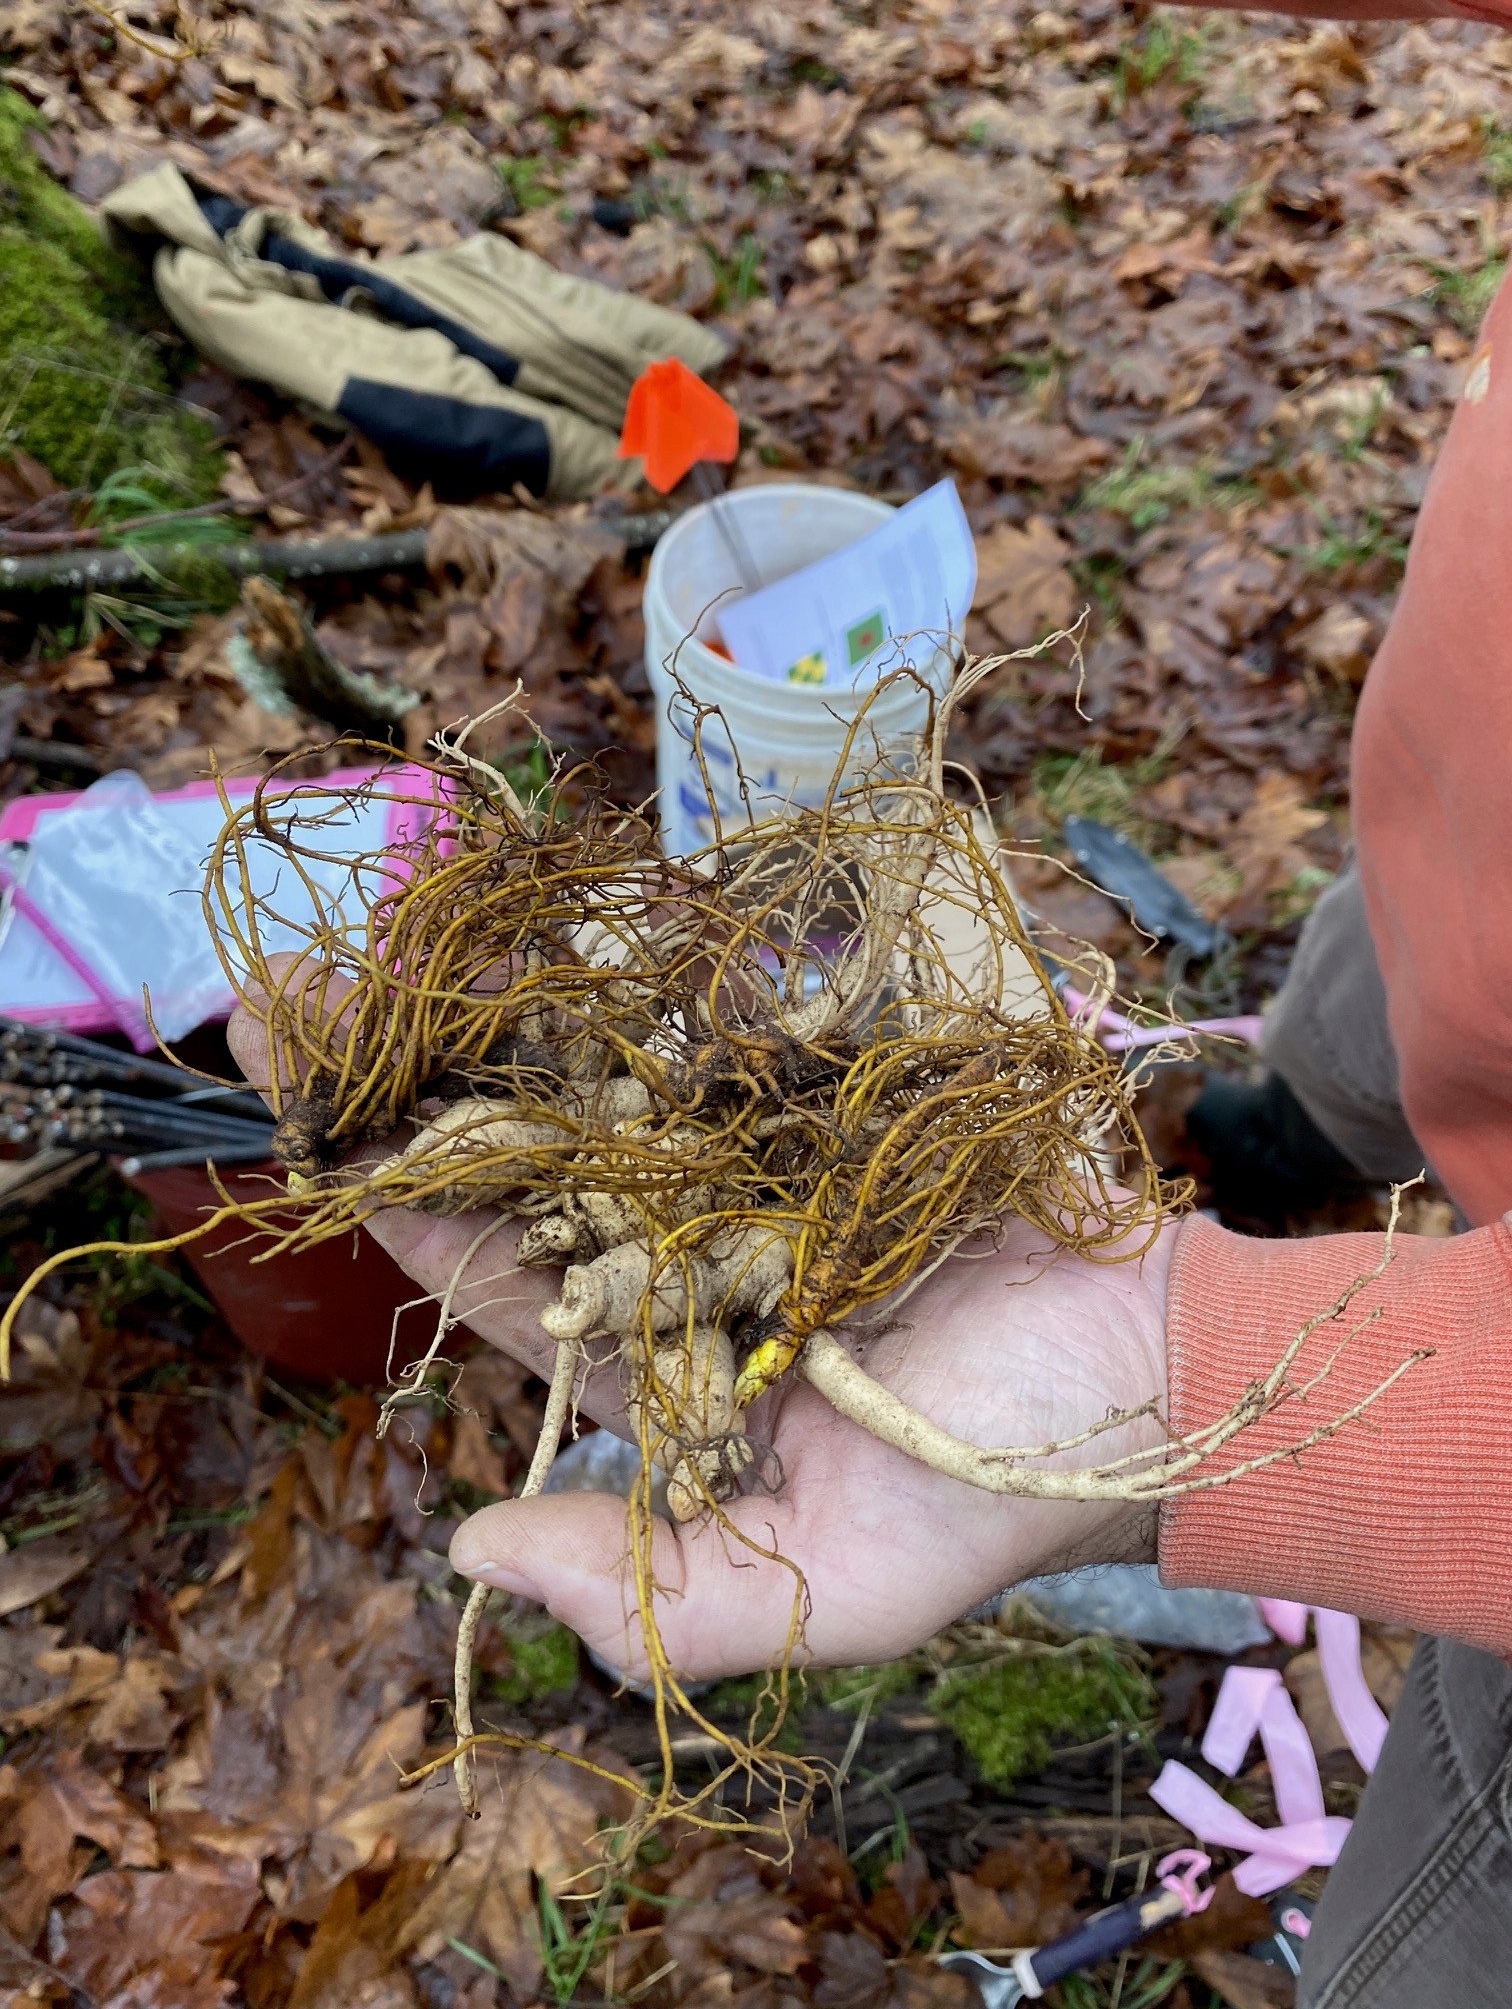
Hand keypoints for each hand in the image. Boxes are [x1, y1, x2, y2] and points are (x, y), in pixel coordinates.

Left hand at [226, 1002, 1174, 1683]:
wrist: (1165, 1367)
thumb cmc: (1000, 1487)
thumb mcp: (826, 1587)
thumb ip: (650, 1589)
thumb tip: (464, 1550)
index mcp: (667, 1372)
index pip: (505, 1282)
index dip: (401, 1210)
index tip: (300, 1133)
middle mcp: (694, 1258)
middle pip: (527, 1159)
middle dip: (411, 1084)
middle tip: (289, 995)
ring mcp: (762, 1166)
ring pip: (608, 1081)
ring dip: (499, 1011)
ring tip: (382, 926)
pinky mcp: (835, 1097)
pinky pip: (722, 1034)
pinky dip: (643, 982)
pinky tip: (552, 919)